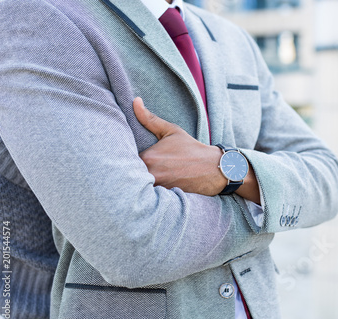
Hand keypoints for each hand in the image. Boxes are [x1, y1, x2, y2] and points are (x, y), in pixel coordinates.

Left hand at [133, 97, 260, 203]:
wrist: (215, 168)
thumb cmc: (192, 148)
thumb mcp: (171, 131)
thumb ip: (149, 118)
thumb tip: (135, 101)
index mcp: (148, 157)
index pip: (124, 160)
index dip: (122, 160)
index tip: (122, 158)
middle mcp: (151, 174)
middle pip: (129, 176)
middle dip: (127, 174)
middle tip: (123, 171)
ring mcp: (159, 188)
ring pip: (139, 187)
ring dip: (137, 184)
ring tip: (135, 181)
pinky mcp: (166, 198)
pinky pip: (150, 197)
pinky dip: (148, 194)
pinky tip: (150, 190)